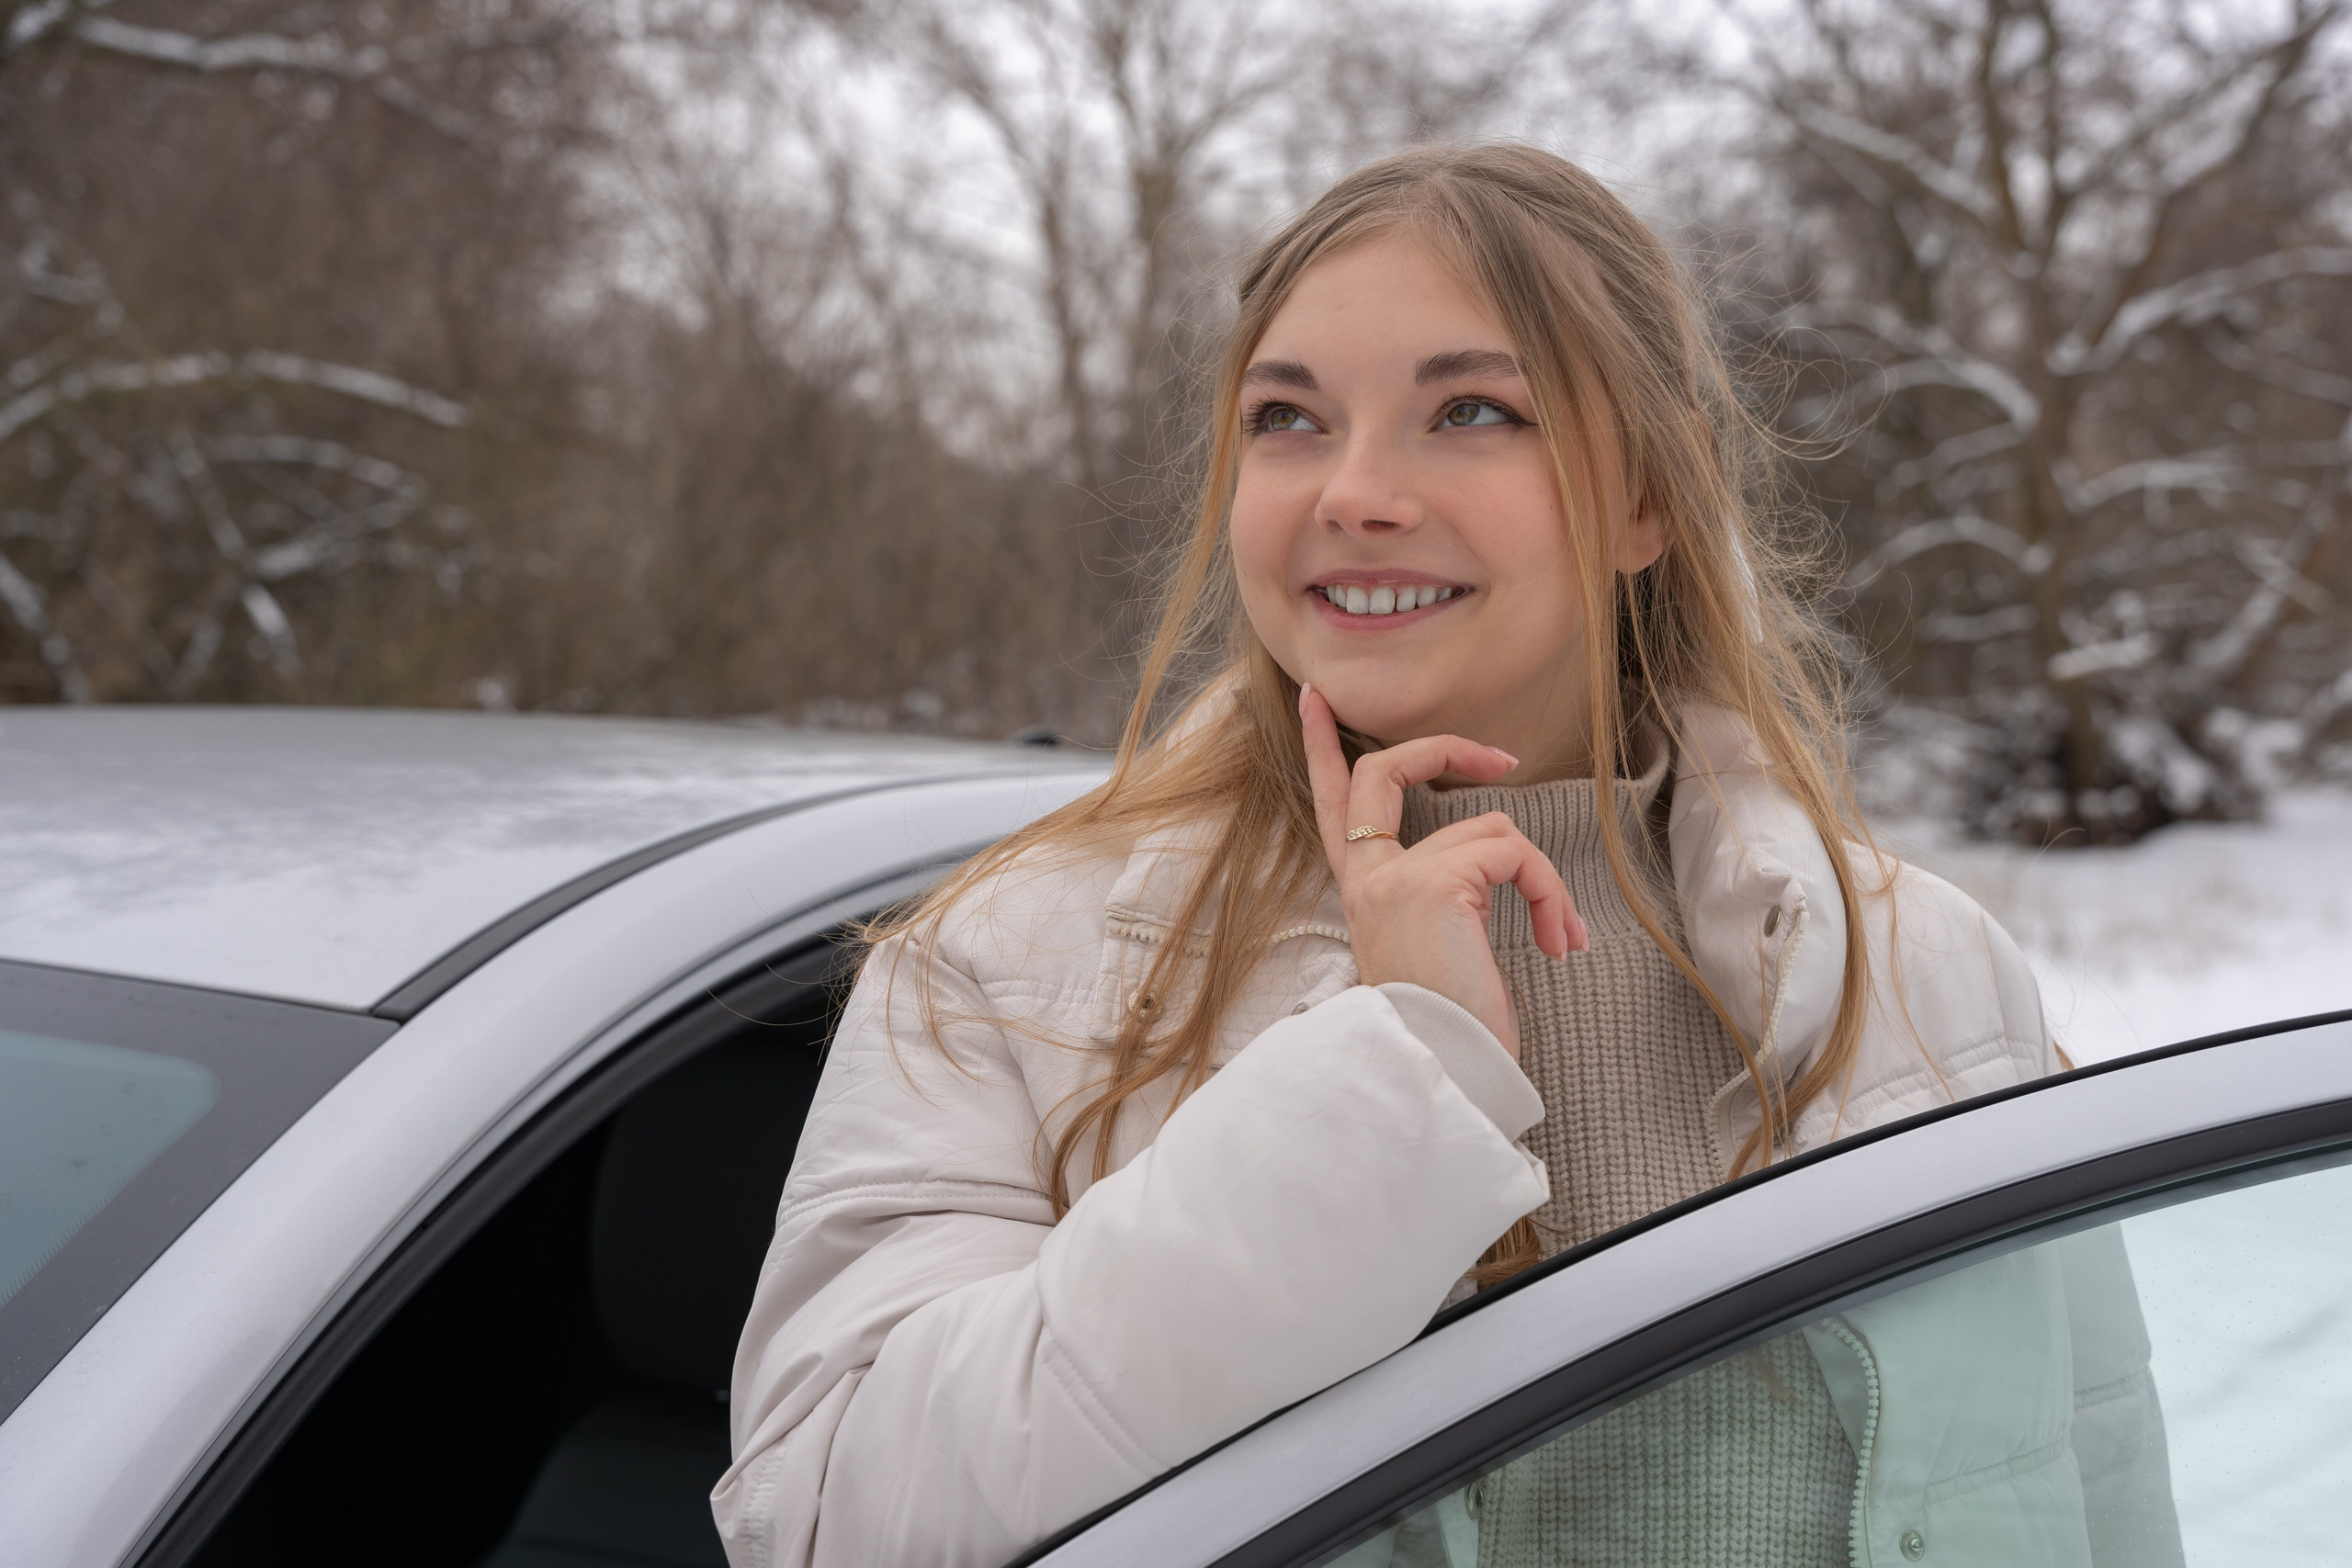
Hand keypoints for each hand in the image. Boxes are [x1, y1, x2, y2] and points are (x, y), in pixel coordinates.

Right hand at [1300, 684, 1586, 1059]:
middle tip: (1498, 756)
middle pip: (1384, 772)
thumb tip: (1497, 857)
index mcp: (1362, 891)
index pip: (1332, 804)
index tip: (1316, 700)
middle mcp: (1366, 877)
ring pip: (1491, 828)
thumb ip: (1443, 891)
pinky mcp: (1436, 882)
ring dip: (1543, 880)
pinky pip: (1516, 852)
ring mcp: (1394, 876)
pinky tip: (1560, 941)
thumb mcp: (1440, 943)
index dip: (1321, 748)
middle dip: (1443, 749)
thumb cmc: (1450, 1024)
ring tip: (1560, 935)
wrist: (1443, 1070)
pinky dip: (1551, 893)